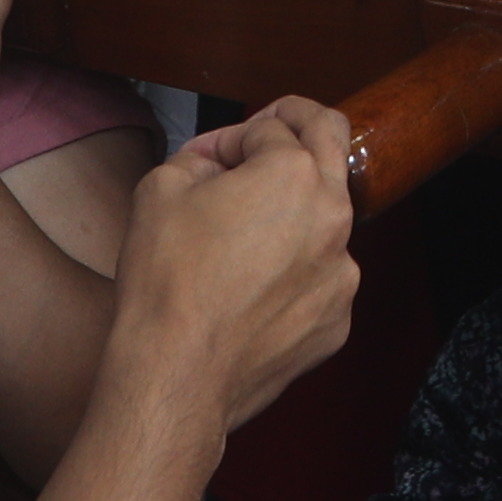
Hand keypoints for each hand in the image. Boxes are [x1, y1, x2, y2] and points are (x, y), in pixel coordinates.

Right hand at [118, 100, 360, 431]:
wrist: (177, 373)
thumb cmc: (167, 282)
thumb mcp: (159, 189)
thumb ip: (197, 158)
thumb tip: (215, 164)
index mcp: (293, 173)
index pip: (269, 127)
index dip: (229, 137)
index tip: (207, 157)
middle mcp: (332, 217)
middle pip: (330, 145)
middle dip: (297, 128)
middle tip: (273, 129)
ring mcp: (341, 273)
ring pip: (325, 220)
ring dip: (293, 212)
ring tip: (245, 234)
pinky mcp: (336, 319)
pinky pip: (321, 277)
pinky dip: (294, 272)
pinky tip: (252, 289)